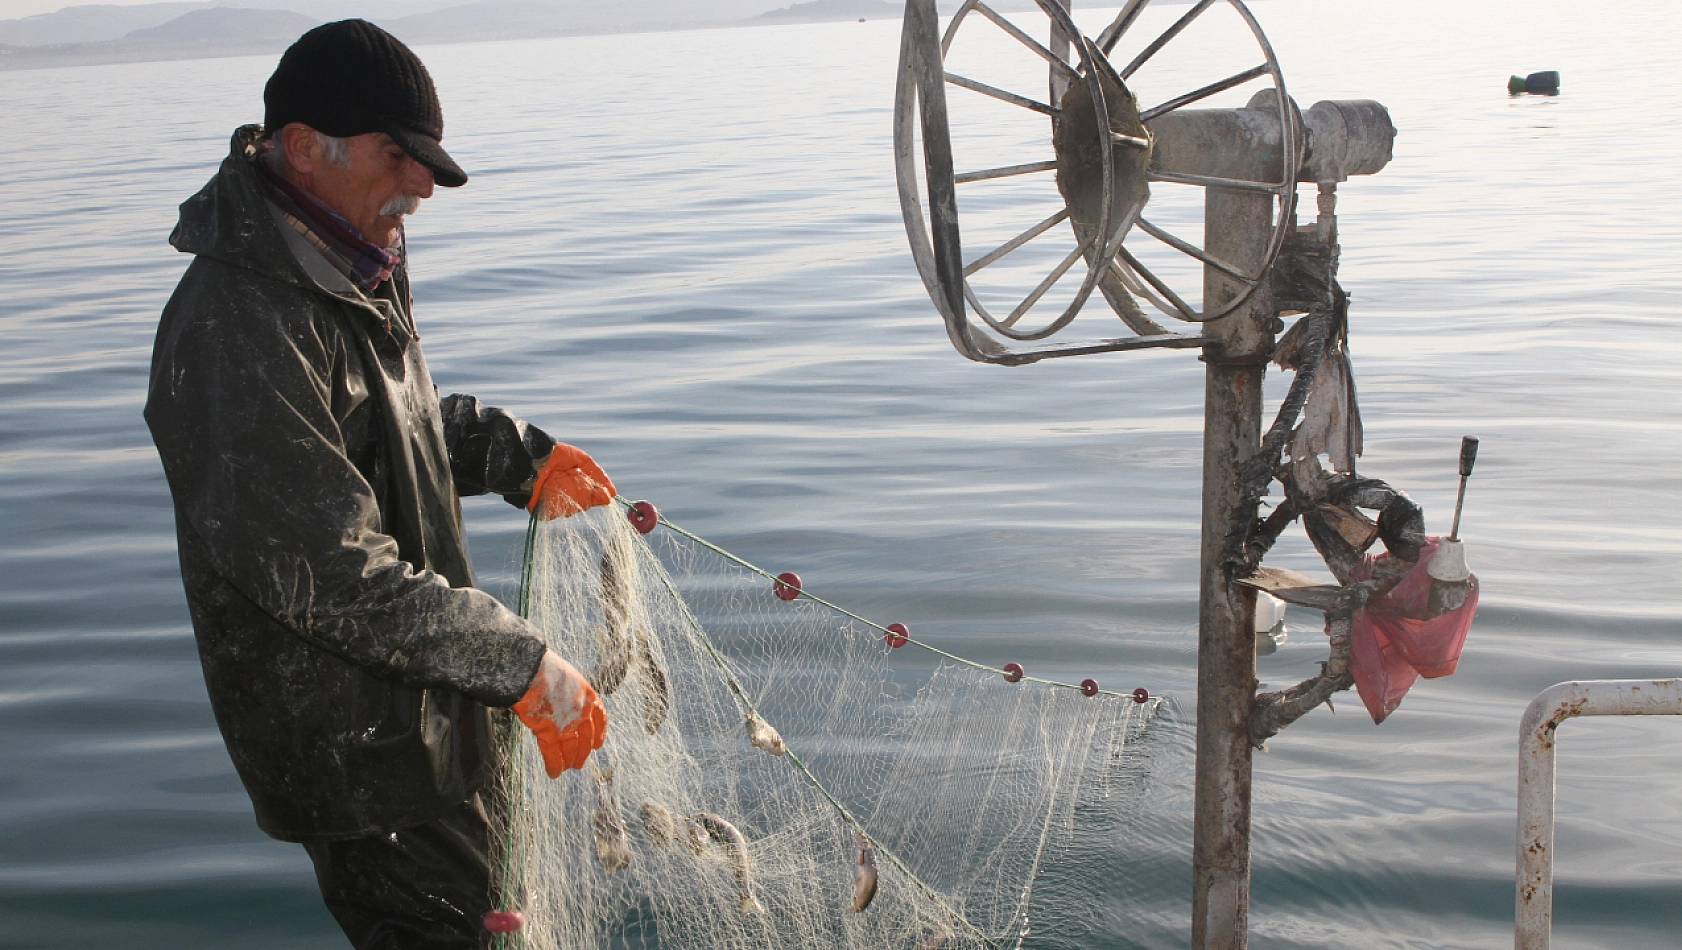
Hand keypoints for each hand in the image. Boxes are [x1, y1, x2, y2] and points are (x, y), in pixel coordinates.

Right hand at [511, 650, 606, 776]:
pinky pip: (553, 755)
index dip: (599, 733)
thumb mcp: (566, 676)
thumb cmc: (543, 667)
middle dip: (583, 752)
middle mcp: (582, 713)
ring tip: (567, 768)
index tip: (597, 744)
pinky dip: (554, 766)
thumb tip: (559, 699)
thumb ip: (568, 691)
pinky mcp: (550, 733)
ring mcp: (567, 725)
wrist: (532, 670)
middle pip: (586, 739)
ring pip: (571, 749)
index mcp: (588, 695)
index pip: (600, 718)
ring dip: (569, 761)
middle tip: (579, 762)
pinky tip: (554, 774)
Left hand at [527, 443, 614, 519]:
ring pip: (572, 509)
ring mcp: (556, 502)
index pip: (592, 494)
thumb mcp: (581, 459)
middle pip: (584, 503)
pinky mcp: (544, 509)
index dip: (599, 494)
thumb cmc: (555, 454)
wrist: (531, 458)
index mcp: (576, 483)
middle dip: (586, 497)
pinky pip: (556, 513)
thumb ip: (597, 474)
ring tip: (562, 483)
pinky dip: (559, 505)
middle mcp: (568, 494)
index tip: (607, 495)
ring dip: (572, 500)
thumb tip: (612, 493)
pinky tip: (554, 490)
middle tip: (584, 488)